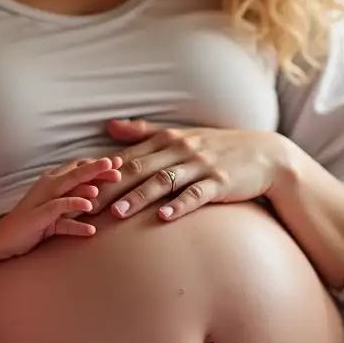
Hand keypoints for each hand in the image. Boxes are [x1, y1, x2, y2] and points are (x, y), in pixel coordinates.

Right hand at [0, 157, 121, 256]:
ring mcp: (43, 199)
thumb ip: (75, 201)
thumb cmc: (35, 223)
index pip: (78, 167)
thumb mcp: (59, 210)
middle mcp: (49, 185)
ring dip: (86, 186)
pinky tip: (89, 210)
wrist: (4, 237)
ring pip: (67, 186)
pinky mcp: (39, 216)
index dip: (98, 164)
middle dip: (98, 169)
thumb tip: (97, 194)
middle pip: (76, 172)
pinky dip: (73, 208)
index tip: (119, 163)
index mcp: (53, 181)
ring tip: (103, 187)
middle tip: (118, 167)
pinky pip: (58, 210)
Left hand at [94, 119, 290, 221]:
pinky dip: (179, 205)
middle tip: (86, 204)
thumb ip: (142, 132)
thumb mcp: (179, 134)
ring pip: (163, 182)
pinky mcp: (220, 182)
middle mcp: (180, 150)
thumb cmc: (216, 146)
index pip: (127, 157)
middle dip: (110, 188)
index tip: (78, 186)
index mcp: (166, 140)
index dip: (102, 172)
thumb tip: (108, 125)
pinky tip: (163, 217)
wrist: (265, 154)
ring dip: (138, 197)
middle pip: (138, 170)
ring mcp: (200, 166)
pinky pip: (196, 195)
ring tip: (117, 214)